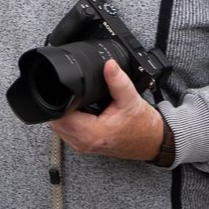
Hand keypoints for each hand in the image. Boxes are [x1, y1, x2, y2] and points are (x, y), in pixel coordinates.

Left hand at [49, 59, 165, 160]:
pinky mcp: (84, 142)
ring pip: (59, 125)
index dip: (58, 99)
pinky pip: (67, 128)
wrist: (152, 141)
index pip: (60, 117)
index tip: (64, 86)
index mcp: (92, 134)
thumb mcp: (131, 99)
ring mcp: (82, 145)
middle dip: (59, 102)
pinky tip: (79, 106)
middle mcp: (84, 143)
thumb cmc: (142, 126)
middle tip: (70, 88)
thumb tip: (108, 64)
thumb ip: (118, 81)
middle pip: (56, 120)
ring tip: (76, 97)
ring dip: (63, 109)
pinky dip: (69, 116)